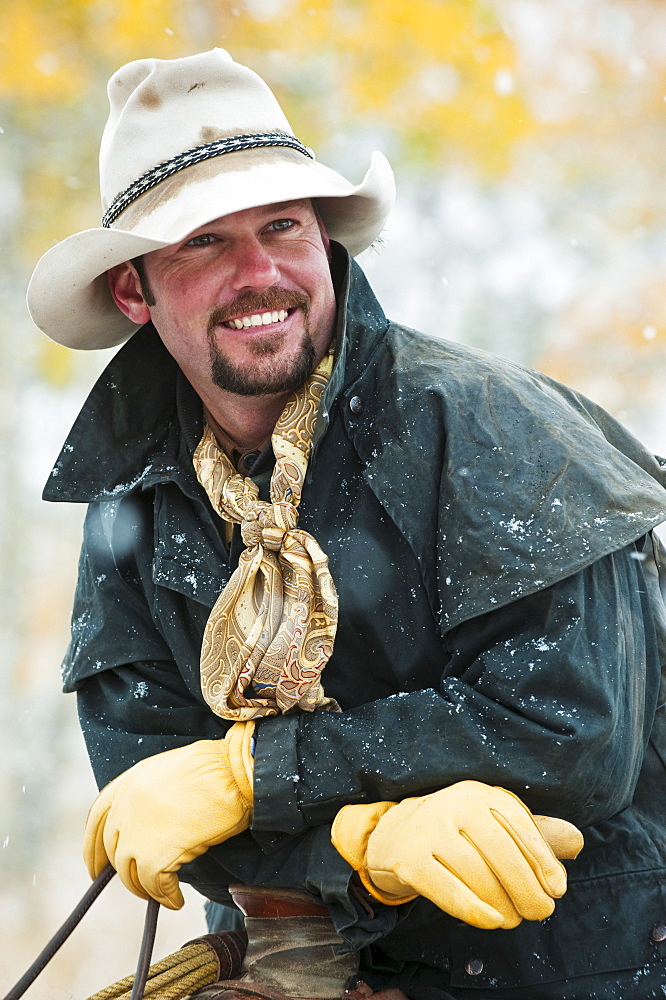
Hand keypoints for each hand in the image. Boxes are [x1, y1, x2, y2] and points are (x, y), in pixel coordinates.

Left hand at [83, 722, 253, 908]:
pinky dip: (165, 897)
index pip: (96, 822)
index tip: (96, 867)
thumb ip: (148, 797)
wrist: (234, 772)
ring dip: (146, 887)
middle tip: (139, 884)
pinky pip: (155, 887)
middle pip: (113, 851)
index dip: (94, 849)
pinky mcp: (156, 855)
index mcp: (127, 783)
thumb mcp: (168, 773)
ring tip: (163, 892)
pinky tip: (176, 899)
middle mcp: (125, 808)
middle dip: (123, 873)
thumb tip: (149, 826)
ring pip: (130, 874)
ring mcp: (137, 833)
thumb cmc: (215, 769)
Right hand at [331, 780, 582, 929]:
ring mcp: (428, 830)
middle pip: (499, 852)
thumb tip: (576, 842)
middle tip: (540, 912)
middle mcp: (454, 805)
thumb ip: (535, 834)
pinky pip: (446, 888)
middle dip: (526, 888)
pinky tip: (492, 921)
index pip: (518, 824)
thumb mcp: (495, 825)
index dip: (542, 859)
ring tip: (514, 918)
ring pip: (475, 873)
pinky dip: (472, 908)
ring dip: (502, 903)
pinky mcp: (408, 859)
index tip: (557, 889)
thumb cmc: (458, 832)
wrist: (395, 834)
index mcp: (480, 794)